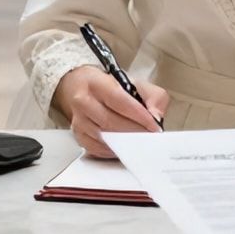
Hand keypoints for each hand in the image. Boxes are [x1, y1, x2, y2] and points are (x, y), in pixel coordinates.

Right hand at [54, 65, 169, 157]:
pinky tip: (124, 148)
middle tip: (150, 137)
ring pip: (103, 137)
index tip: (154, 126)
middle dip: (134, 132)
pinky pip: (96, 148)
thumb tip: (156, 117)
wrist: (81, 87)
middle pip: (110, 121)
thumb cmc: (110, 87)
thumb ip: (152, 97)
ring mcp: (78, 120)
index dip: (138, 115)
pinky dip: (113, 151)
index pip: (118, 100)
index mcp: (96, 83)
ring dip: (124, 143)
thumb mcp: (135, 83)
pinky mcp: (78, 135)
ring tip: (140, 144)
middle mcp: (82, 101)